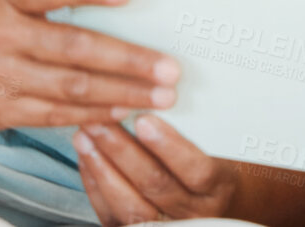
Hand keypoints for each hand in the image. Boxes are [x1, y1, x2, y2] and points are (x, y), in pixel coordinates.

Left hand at [76, 115, 236, 224]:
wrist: (212, 201)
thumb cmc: (216, 163)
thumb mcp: (219, 147)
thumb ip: (198, 127)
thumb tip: (162, 91)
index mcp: (218, 187)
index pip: (197, 171)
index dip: (170, 146)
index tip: (145, 120)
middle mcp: (194, 212)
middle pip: (156, 184)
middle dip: (124, 151)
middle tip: (101, 120)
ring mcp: (166, 225)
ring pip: (130, 204)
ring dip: (103, 167)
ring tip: (85, 136)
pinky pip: (112, 214)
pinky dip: (96, 185)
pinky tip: (87, 157)